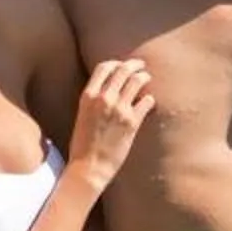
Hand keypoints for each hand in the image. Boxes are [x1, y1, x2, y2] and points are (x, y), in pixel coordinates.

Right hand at [65, 57, 155, 183]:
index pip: (104, 67)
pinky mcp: (132, 122)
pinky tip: (149, 101)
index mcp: (88, 96)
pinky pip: (147, 101)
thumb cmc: (83, 144)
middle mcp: (104, 98)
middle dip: (134, 64)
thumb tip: (108, 88)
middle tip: (141, 65)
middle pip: (123, 69)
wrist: (89, 167)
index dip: (115, 63)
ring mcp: (119, 109)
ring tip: (147, 78)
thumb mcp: (82, 115)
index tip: (122, 64)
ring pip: (137, 81)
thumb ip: (94, 99)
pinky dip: (149, 99)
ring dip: (144, 77)